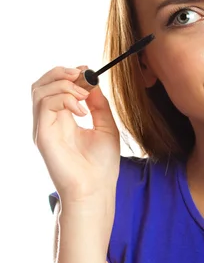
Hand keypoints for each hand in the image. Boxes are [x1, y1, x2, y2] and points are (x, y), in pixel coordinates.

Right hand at [32, 65, 120, 201]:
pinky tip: (82, 111)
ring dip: (64, 85)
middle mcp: (49, 122)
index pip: (54, 86)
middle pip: (41, 84)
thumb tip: (92, 82)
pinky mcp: (42, 135)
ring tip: (84, 97)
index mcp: (63, 119)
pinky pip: (44, 104)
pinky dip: (64, 98)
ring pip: (39, 90)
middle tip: (83, 77)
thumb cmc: (102, 165)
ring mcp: (44, 128)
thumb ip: (98, 104)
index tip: (88, 72)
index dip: (68, 74)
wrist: (97, 190)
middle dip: (61, 73)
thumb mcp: (106, 126)